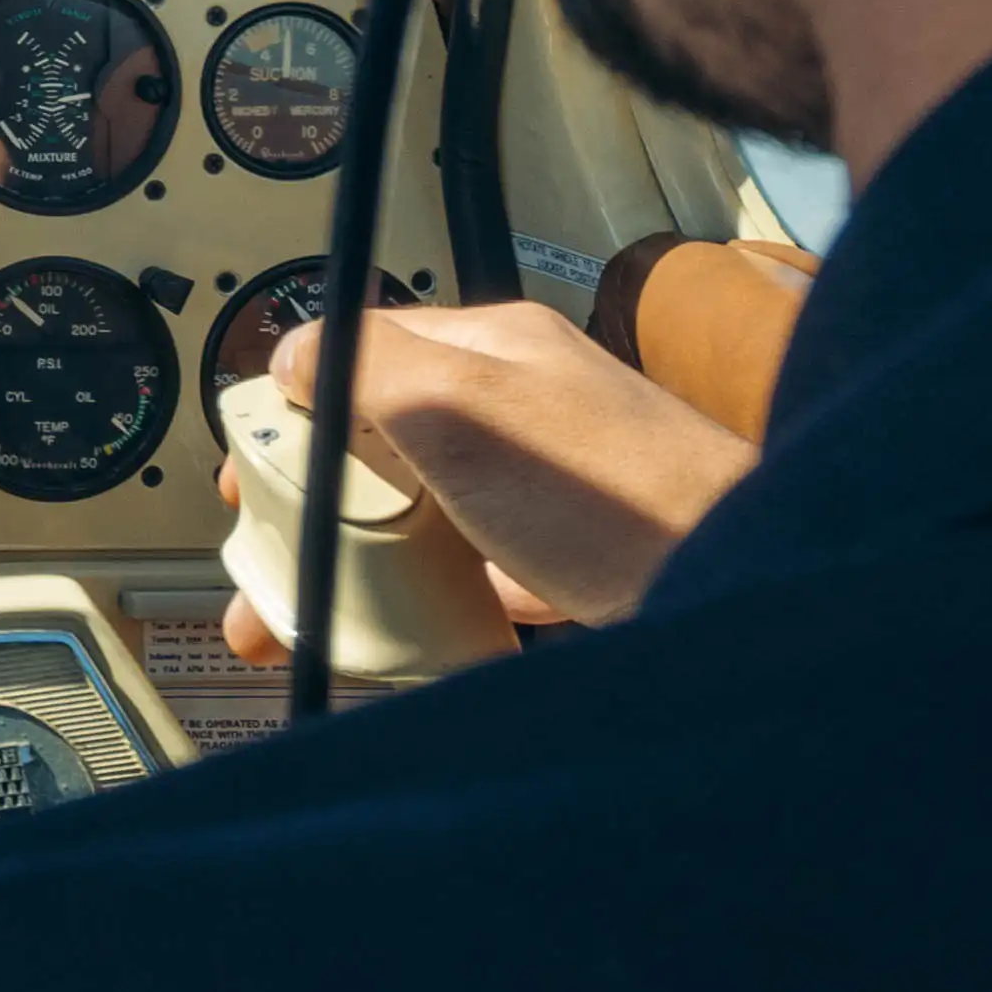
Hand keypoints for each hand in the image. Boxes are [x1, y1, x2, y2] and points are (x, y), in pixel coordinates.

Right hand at [226, 295, 751, 637]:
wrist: (743, 582)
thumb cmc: (619, 494)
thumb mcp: (464, 404)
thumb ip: (371, 364)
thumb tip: (297, 354)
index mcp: (488, 351)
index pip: (360, 356)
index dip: (290, 414)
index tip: (248, 480)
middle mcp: (517, 412)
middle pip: (381, 448)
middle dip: (310, 510)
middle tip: (265, 575)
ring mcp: (543, 488)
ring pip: (421, 519)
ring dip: (356, 567)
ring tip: (305, 628)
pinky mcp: (569, 562)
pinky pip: (474, 578)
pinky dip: (428, 606)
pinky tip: (406, 640)